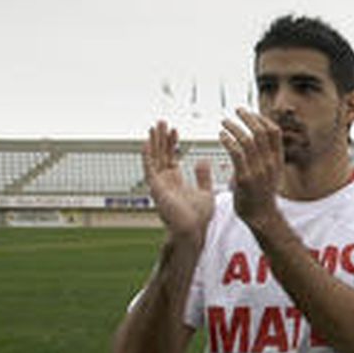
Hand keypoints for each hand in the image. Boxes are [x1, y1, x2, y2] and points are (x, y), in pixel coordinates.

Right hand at [142, 120, 212, 241]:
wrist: (194, 230)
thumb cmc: (199, 217)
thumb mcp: (206, 192)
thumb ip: (203, 176)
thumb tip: (203, 160)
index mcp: (175, 182)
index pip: (171, 158)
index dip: (172, 144)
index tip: (175, 131)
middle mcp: (165, 181)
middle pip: (161, 155)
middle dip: (161, 138)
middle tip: (162, 122)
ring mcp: (159, 184)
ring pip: (154, 158)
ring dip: (154, 142)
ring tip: (155, 126)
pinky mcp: (156, 188)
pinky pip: (149, 169)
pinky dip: (147, 156)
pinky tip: (147, 143)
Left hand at [220, 108, 282, 225]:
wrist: (261, 216)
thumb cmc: (262, 193)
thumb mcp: (270, 172)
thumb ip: (265, 157)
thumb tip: (255, 141)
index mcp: (277, 160)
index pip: (274, 131)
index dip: (262, 118)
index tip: (250, 113)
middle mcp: (270, 163)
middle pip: (261, 132)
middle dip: (248, 117)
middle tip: (237, 110)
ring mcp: (258, 170)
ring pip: (247, 140)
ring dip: (234, 127)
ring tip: (224, 122)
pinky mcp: (245, 178)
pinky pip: (236, 154)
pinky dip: (228, 141)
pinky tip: (222, 136)